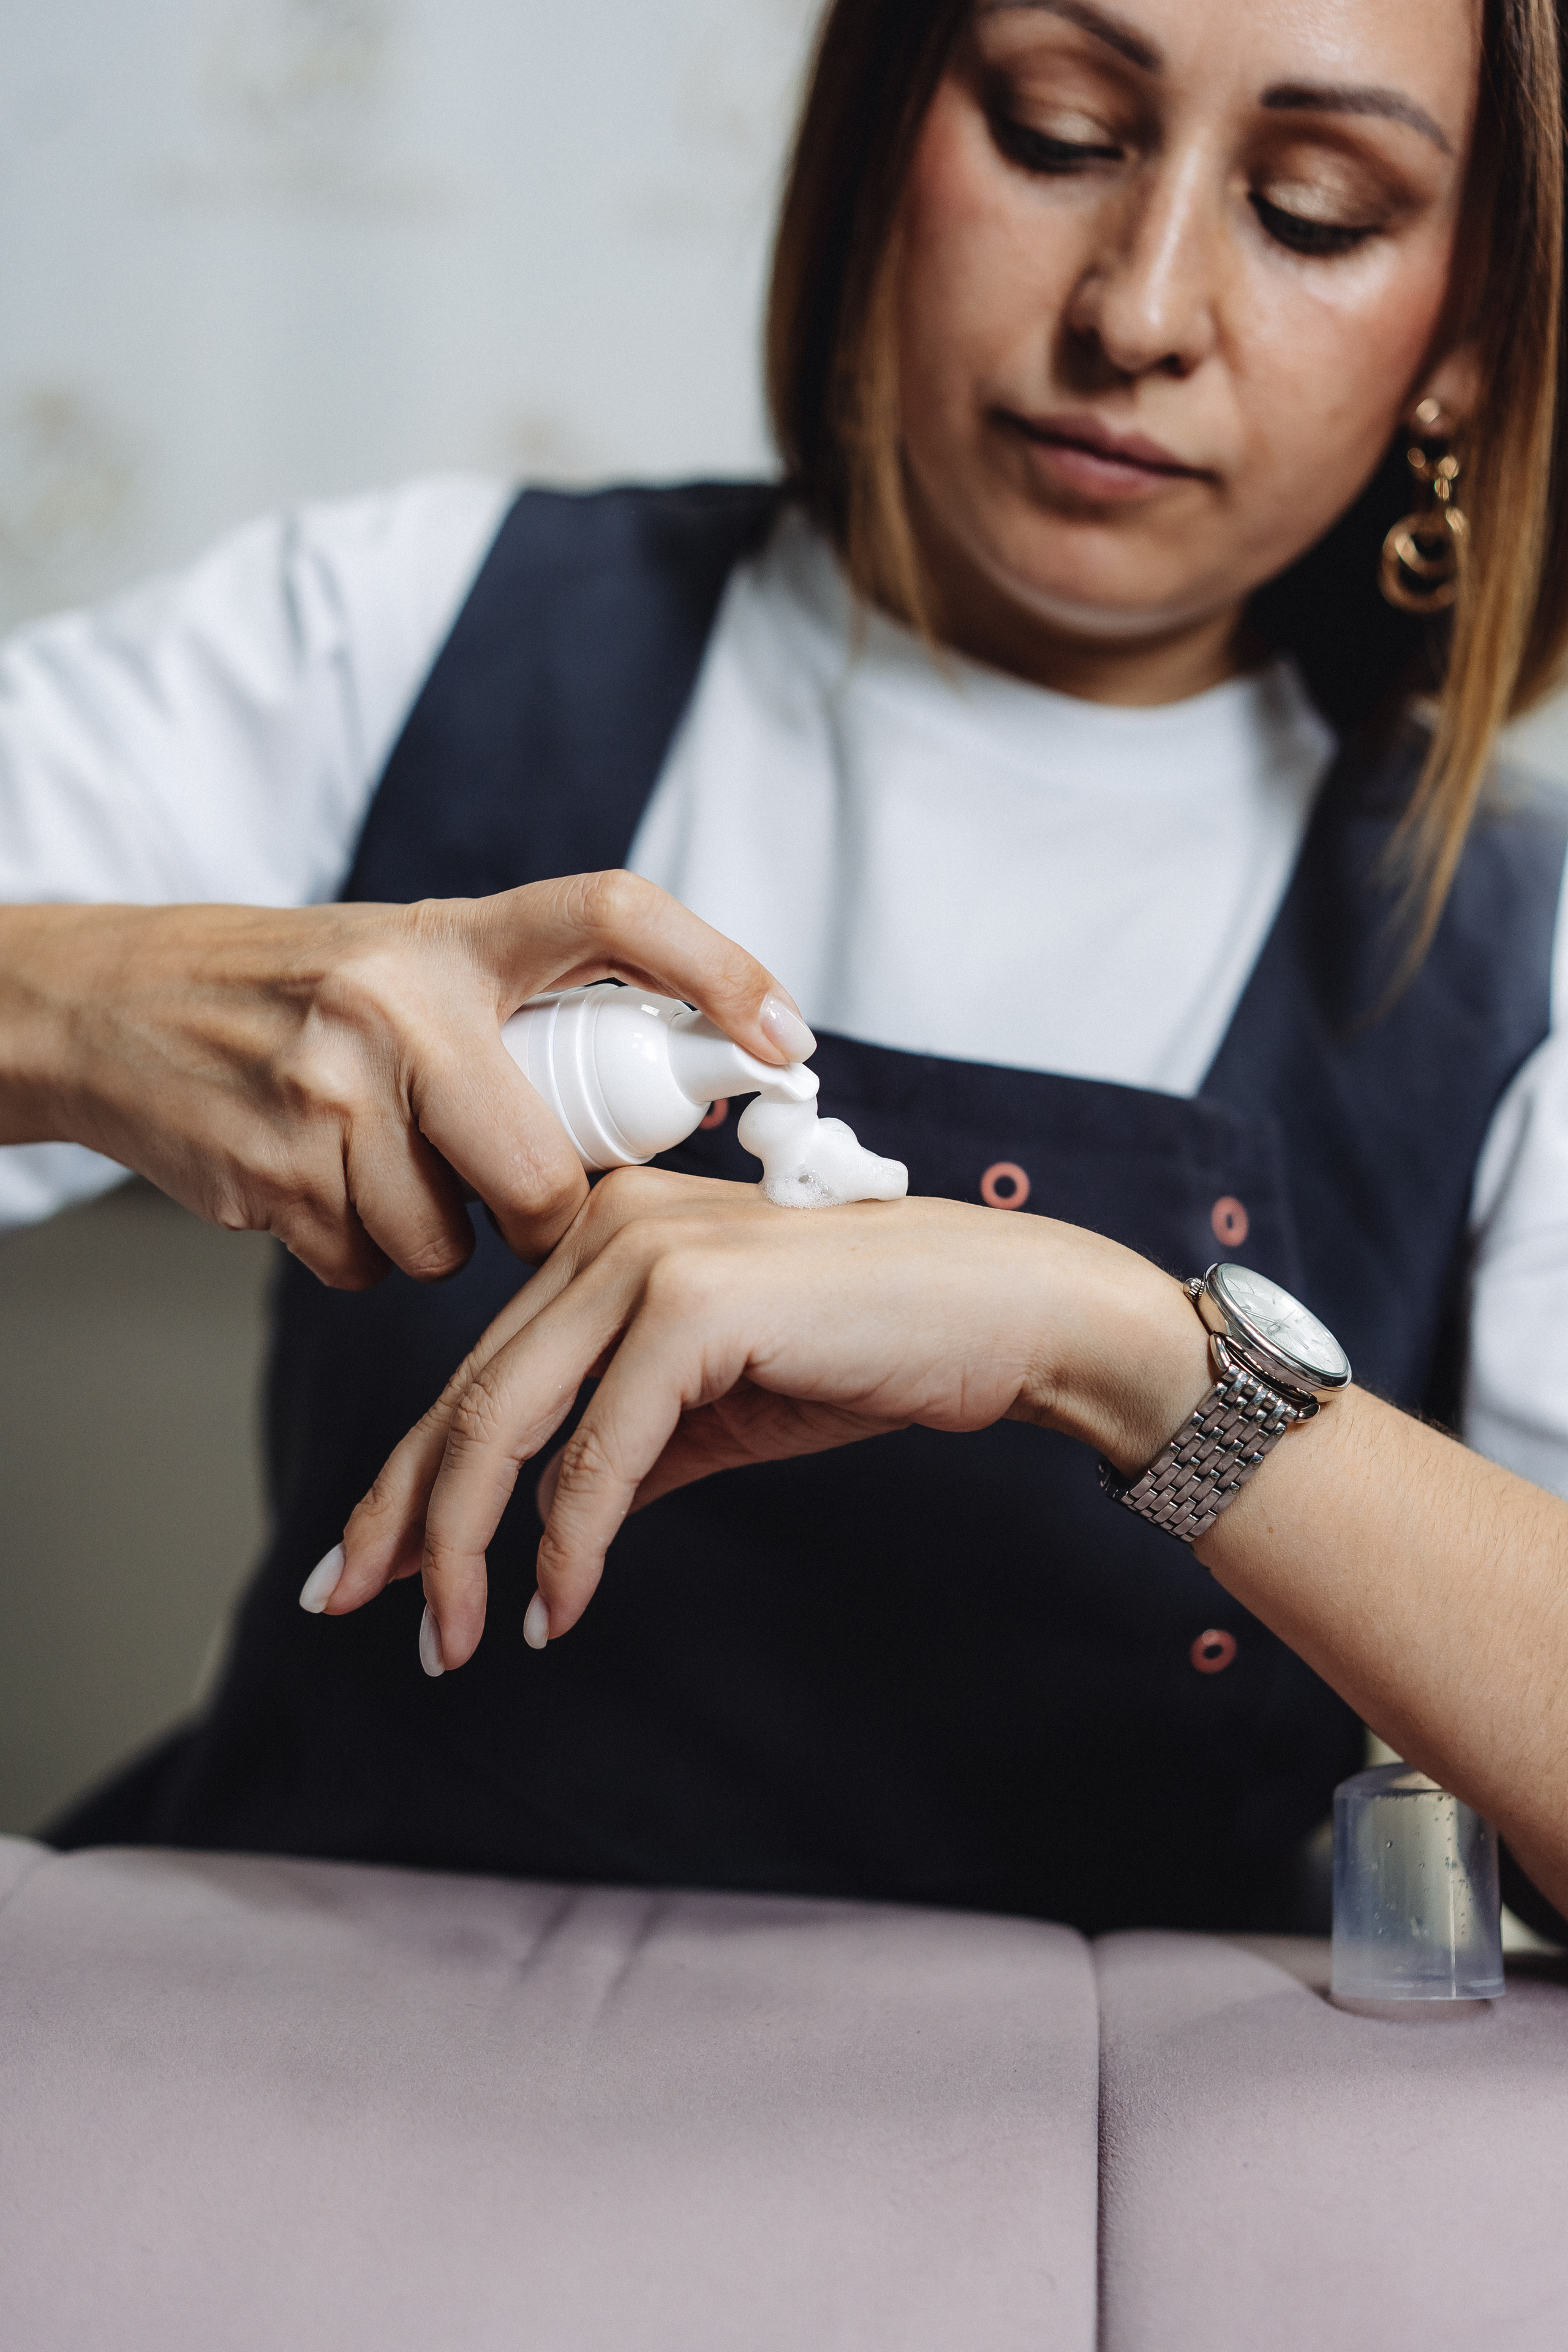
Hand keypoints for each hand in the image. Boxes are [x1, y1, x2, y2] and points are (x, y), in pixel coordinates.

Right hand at [0, 871, 813, 1284]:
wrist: (114, 1006)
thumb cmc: (295, 991)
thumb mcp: (412, 963)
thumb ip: (525, 1012)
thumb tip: (681, 1092)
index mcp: (448, 936)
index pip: (611, 913)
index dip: (718, 969)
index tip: (785, 1040)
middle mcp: (395, 1004)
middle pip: (543, 1176)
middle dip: (547, 1216)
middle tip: (523, 1198)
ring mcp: (329, 1096)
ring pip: (454, 1241)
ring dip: (437, 1231)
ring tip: (380, 1157)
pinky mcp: (275, 1178)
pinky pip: (376, 1266)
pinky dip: (367, 1249)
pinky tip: (323, 1183)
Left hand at [321, 1166, 1207, 1668]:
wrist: (1005, 1313)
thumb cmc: (872, 1349)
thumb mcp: (716, 1411)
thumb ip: (624, 1454)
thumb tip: (541, 1535)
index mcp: (602, 1234)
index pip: (480, 1369)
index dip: (410, 1475)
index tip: (366, 1567)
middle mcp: (605, 1227)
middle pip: (471, 1394)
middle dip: (407, 1518)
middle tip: (356, 1609)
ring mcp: (645, 1254)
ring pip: (510, 1420)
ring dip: (468, 1546)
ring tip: (453, 1642)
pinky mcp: (694, 1300)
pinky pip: (601, 1449)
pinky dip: (570, 1542)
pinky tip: (556, 1609)